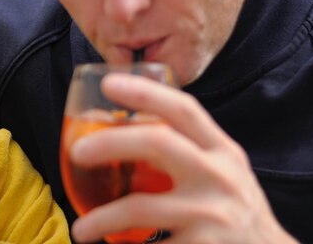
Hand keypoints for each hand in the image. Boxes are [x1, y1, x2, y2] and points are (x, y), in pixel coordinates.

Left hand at [70, 73, 297, 243]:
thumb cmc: (235, 210)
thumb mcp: (224, 171)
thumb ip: (191, 149)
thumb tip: (129, 130)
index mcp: (222, 151)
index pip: (184, 109)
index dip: (144, 92)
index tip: (109, 82)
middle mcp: (220, 176)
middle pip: (158, 143)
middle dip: (110, 142)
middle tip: (77, 151)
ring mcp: (212, 215)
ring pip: (141, 207)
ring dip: (102, 219)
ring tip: (81, 230)